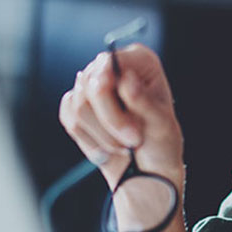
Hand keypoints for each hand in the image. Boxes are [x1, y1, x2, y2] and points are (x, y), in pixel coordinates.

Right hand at [58, 44, 183, 188]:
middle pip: (91, 85)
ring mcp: (92, 86)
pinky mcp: (77, 105)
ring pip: (79, 105)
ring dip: (103, 134)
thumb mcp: (161, 124)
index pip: (110, 62)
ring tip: (125, 145)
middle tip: (132, 140)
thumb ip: (143, 101)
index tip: (125, 112)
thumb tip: (126, 79)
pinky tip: (108, 147)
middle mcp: (114, 67)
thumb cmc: (161, 143)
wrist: (148, 170)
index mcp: (140, 61)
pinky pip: (70, 118)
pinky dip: (90, 139)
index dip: (109, 86)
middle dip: (111, 120)